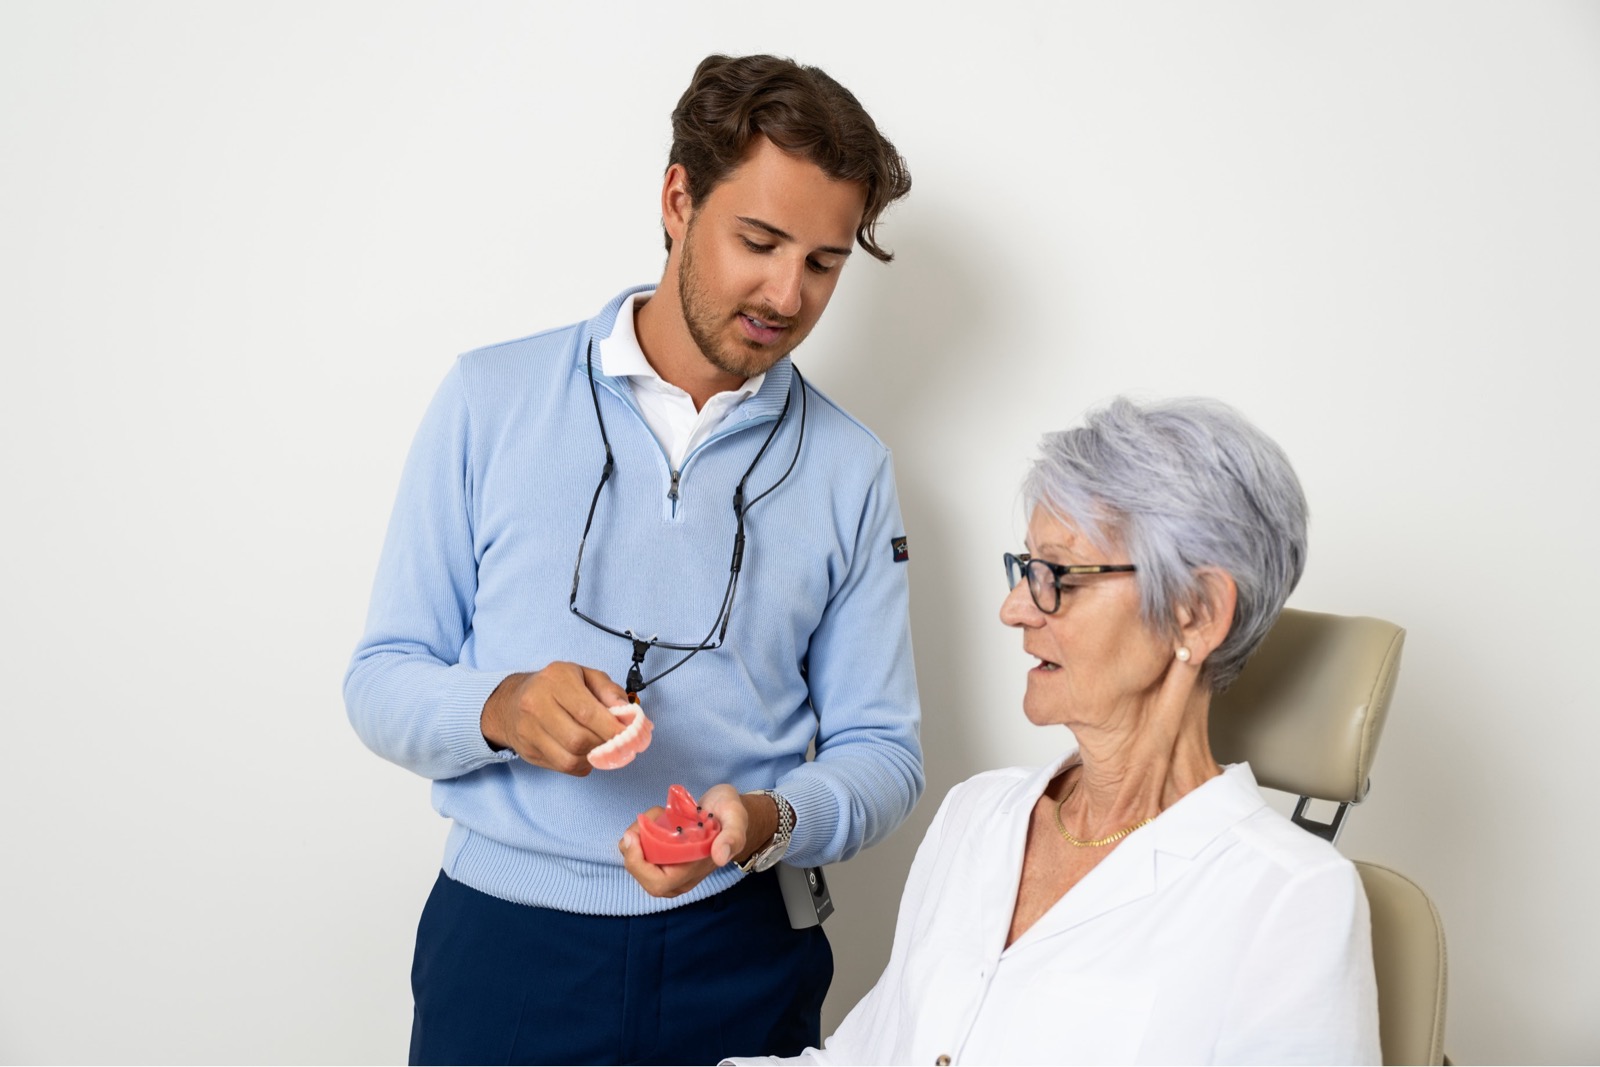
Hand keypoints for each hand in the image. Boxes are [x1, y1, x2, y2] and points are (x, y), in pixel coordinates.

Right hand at [480, 662, 629, 775]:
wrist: (511, 702)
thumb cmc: (555, 687)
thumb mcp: (584, 675)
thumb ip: (609, 690)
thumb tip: (627, 712)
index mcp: (555, 680)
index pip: (587, 712)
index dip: (612, 728)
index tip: (631, 735)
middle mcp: (536, 705)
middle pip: (578, 739)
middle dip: (605, 745)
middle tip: (620, 743)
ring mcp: (528, 731)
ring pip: (570, 759)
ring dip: (594, 757)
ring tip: (603, 747)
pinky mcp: (528, 752)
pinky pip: (563, 768)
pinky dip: (582, 765)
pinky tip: (586, 753)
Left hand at [618, 785, 778, 897]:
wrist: (727, 809)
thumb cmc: (731, 814)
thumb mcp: (736, 818)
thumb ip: (732, 836)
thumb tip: (720, 857)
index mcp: (695, 871)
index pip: (658, 883)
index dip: (639, 865)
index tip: (635, 835)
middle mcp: (681, 876)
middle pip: (643, 877)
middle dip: (632, 851)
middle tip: (639, 824)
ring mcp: (671, 867)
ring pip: (638, 865)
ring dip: (634, 840)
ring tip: (652, 816)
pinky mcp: (663, 857)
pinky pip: (641, 854)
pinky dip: (638, 836)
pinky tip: (651, 819)